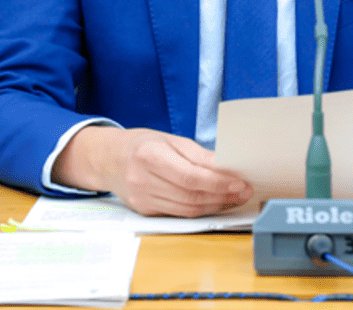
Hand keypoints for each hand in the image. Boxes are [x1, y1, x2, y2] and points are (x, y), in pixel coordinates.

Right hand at [53, 126, 253, 217]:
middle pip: (191, 196)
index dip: (219, 182)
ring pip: (188, 210)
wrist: (108, 159)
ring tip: (235, 197)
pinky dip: (200, 210)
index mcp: (149, 155)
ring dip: (216, 205)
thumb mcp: (169, 139)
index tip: (241, 182)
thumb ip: (198, 155)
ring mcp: (142, 199)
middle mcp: (142, 180)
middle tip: (244, 191)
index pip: (191, 176)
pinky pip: (179, 213)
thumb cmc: (142, 144)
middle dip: (223, 195)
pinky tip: (215, 202)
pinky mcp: (145, 212)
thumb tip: (227, 168)